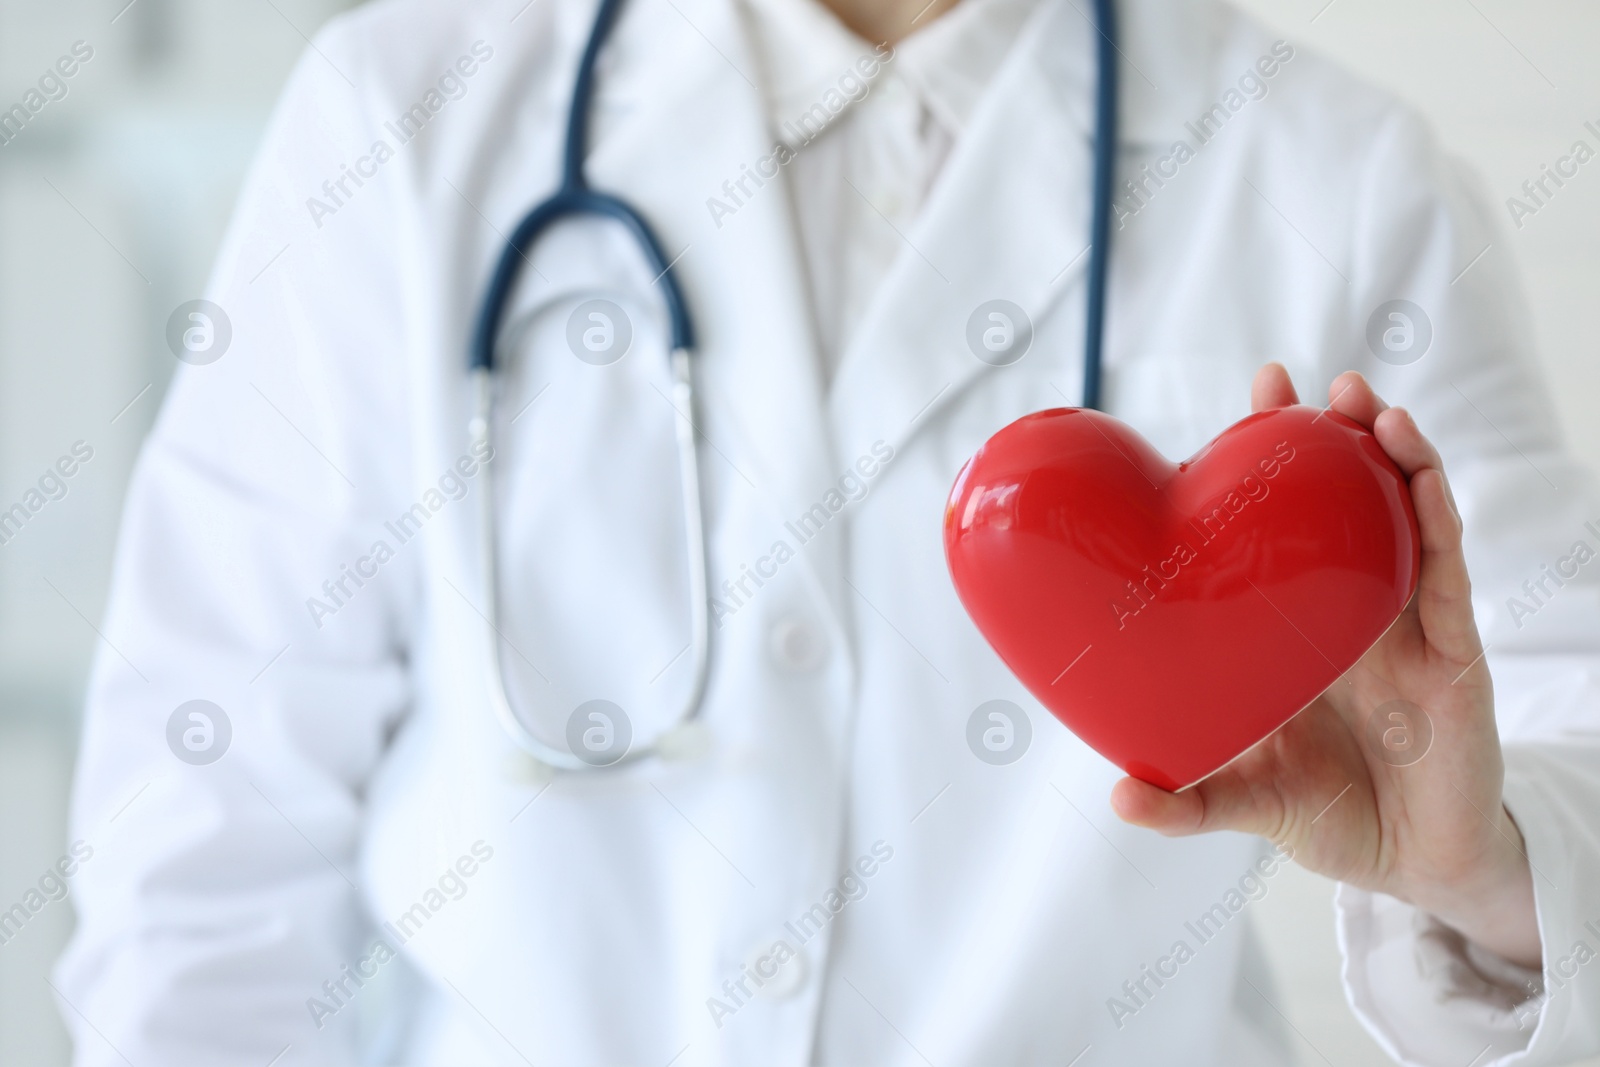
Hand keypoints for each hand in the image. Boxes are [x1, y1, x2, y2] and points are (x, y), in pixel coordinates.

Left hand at [1110, 364, 1541, 968]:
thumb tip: (1115, 797)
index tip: (1254, 394)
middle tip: (1307, 383)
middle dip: (1333, 436)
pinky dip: (1436, 523)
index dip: (1271, 459)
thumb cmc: (1331, 812)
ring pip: (1406, 521)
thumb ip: (1189, 799)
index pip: (1286, 524)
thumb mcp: (1248, 798)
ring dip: (1393, 459)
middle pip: (1349, 503)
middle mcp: (1353, 608)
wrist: (1414, 866)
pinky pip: (1446, 577)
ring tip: (1370, 408)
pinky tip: (1420, 479)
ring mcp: (1408, 625)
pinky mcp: (1454, 655)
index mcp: (1299, 623)